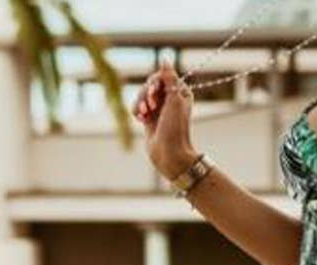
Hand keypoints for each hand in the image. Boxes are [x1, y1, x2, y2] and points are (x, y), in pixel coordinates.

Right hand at [134, 63, 198, 180]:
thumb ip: (169, 78)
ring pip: (141, 95)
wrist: (170, 155)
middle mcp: (170, 99)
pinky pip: (137, 106)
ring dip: (140, 103)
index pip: (161, 76)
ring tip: (144, 115)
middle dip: (146, 94)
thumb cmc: (175, 129)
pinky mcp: (149, 118)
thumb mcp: (174, 100)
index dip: (154, 82)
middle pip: (149, 84)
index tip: (155, 93)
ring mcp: (159, 109)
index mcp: (180, 92)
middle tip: (150, 107)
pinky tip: (141, 120)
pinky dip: (137, 111)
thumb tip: (165, 58)